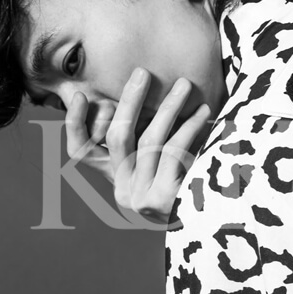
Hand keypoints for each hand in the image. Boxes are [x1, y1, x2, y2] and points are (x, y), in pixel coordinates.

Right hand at [64, 68, 211, 223]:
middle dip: (129, 100)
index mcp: (117, 180)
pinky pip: (173, 151)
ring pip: (149, 140)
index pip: (80, 152)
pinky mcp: (162, 199)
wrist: (218, 222)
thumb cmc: (192, 180)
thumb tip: (137, 88)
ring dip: (168, 107)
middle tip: (142, 72)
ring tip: (184, 85)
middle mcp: (124, 191)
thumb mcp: (164, 160)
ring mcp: (141, 197)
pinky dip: (189, 127)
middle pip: (117, 137)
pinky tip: (203, 112)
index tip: (77, 95)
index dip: (74, 124)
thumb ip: (148, 136)